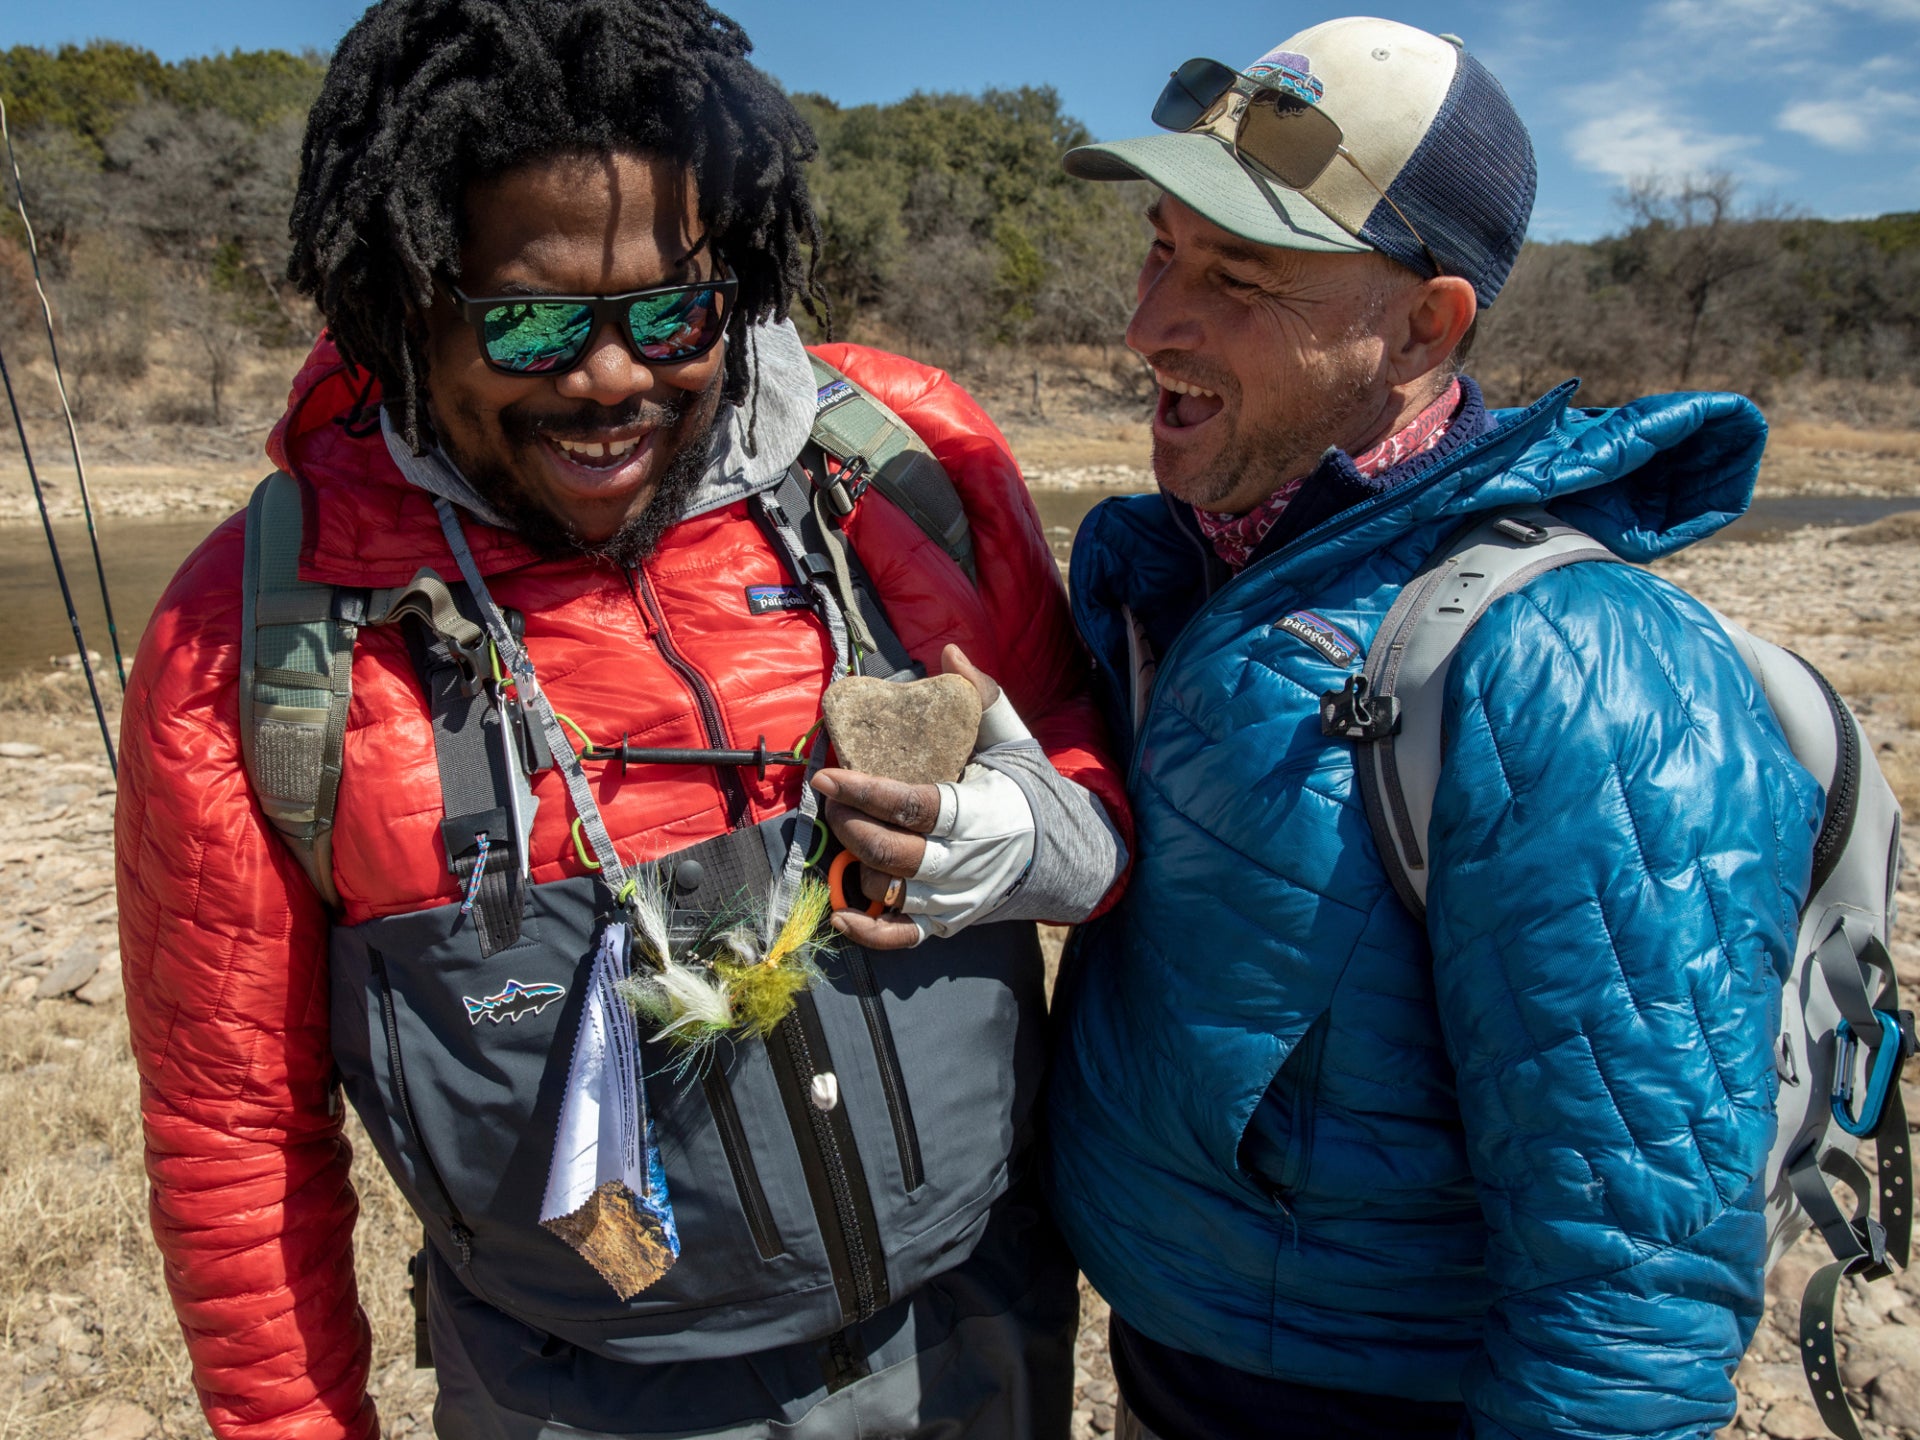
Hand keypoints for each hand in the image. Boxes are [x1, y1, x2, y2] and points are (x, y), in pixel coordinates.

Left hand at [812, 645, 1003, 950]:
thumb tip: (950, 651)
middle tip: (832, 799)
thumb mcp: (1012, 741)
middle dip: (849, 824)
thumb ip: (983, 697)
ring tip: (846, 832)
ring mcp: (953, 898)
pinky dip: (868, 932)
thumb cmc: (1026, 791)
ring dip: (856, 863)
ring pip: (889, 889)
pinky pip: (902, 937)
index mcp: (976, 813)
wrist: (1062, 854)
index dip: (863, 791)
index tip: (826, 774)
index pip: (911, 806)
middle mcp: (962, 861)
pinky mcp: (948, 923)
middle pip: (890, 852)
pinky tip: (841, 914)